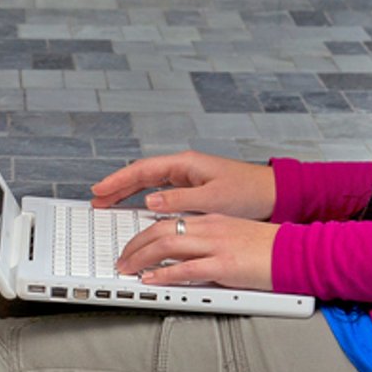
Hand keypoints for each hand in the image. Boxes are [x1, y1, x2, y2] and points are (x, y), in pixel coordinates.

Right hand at [88, 151, 276, 220]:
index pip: (143, 170)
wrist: (274, 195)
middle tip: (97, 199)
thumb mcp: (213, 198)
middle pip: (142, 174)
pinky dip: (145, 198)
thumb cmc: (249, 193)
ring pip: (150, 183)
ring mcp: (189, 178)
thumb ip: (180, 200)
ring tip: (109, 203)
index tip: (100, 190)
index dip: (119, 180)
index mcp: (186, 164)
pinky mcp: (195, 190)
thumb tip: (150, 200)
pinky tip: (137, 206)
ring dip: (128, 192)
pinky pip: (162, 191)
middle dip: (117, 185)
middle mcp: (185, 168)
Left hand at [114, 212, 277, 291]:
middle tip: (123, 259)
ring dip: (141, 258)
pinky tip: (152, 280)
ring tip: (128, 269)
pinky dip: (164, 275)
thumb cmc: (270, 249)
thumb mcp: (235, 237)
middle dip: (135, 245)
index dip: (145, 234)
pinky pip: (186, 269)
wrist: (297, 252)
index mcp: (212, 221)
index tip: (133, 245)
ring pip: (167, 245)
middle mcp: (210, 229)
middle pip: (160, 230)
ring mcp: (216, 246)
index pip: (169, 221)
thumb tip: (189, 256)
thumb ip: (211, 243)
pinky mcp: (224, 265)